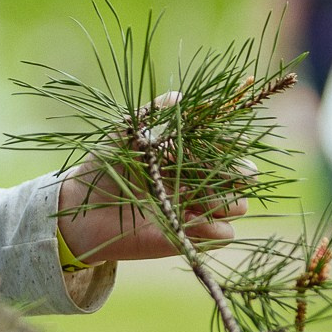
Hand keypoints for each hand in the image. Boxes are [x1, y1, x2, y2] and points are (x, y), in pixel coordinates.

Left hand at [55, 94, 248, 263]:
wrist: (84, 206)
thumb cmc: (106, 164)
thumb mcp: (127, 131)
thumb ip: (154, 113)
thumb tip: (179, 95)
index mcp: (192, 152)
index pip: (233, 146)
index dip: (234, 144)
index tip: (223, 143)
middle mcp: (202, 180)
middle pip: (247, 177)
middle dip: (236, 174)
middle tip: (207, 174)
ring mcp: (199, 209)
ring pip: (239, 206)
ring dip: (220, 201)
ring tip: (187, 198)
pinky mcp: (192, 236)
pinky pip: (225, 234)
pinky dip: (211, 226)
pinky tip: (183, 218)